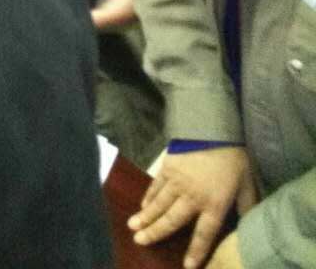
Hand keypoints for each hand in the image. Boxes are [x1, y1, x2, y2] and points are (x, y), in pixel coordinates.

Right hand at [129, 147, 256, 268]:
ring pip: (158, 204)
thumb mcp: (247, 184)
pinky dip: (148, 196)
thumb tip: (250, 226)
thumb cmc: (232, 157)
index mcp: (213, 204)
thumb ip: (246, 206)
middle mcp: (192, 197)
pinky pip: (155, 186)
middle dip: (155, 233)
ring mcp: (177, 182)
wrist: (213, 126)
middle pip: (172, 220)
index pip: (203, 234)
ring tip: (132, 227)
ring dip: (145, 216)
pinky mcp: (167, 167)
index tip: (187, 267)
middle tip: (139, 242)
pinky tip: (141, 204)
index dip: (196, 252)